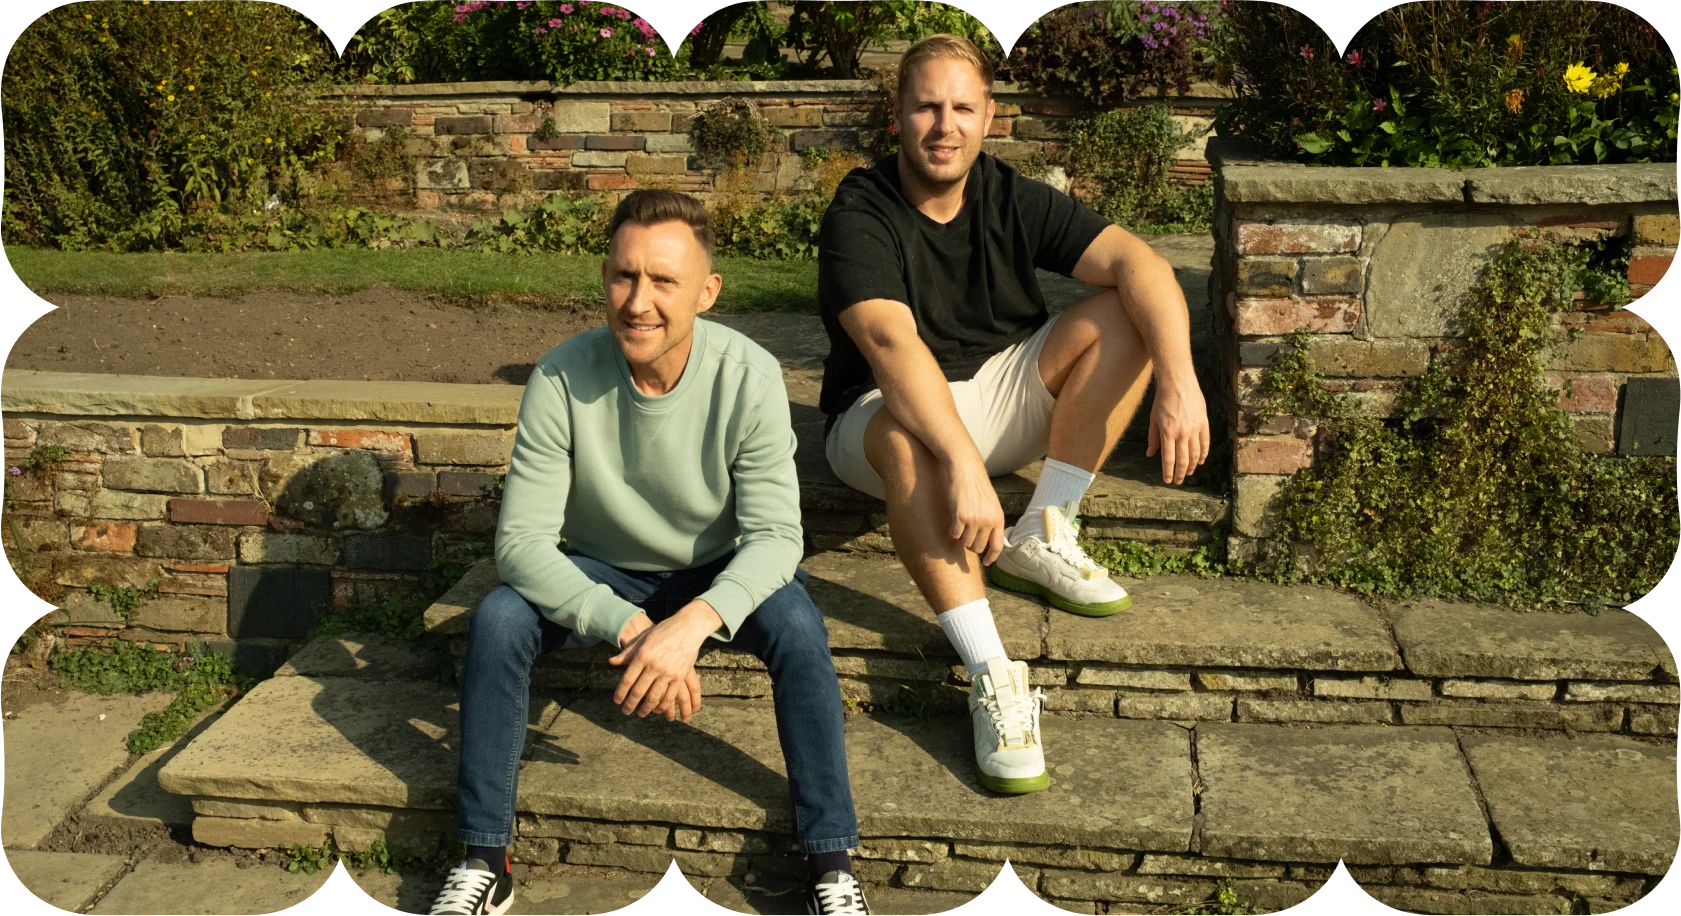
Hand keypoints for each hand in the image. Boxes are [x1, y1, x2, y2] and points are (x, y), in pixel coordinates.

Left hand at [608, 601, 718, 721]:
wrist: (688, 627)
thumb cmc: (664, 631)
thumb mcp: (643, 639)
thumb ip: (627, 653)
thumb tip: (611, 662)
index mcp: (642, 655)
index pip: (627, 679)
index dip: (620, 693)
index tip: (617, 701)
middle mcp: (654, 665)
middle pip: (639, 691)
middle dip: (630, 704)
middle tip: (625, 711)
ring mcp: (668, 672)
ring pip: (654, 696)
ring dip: (646, 708)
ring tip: (640, 714)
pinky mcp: (680, 676)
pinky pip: (670, 695)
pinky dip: (663, 705)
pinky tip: (658, 710)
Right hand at [947, 451, 1006, 564]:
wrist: (966, 471)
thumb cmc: (978, 486)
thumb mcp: (992, 504)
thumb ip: (991, 522)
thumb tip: (988, 542)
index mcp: (998, 519)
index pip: (997, 546)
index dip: (991, 557)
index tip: (986, 563)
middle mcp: (988, 521)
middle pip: (978, 547)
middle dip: (972, 545)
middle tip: (967, 537)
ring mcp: (974, 520)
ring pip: (965, 542)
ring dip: (962, 537)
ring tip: (961, 525)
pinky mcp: (960, 517)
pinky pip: (954, 535)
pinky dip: (952, 531)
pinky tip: (954, 521)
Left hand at [1146, 377, 1210, 484]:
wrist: (1178, 383)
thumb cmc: (1162, 400)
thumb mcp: (1153, 419)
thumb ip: (1153, 438)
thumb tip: (1150, 454)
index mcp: (1167, 433)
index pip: (1168, 459)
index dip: (1168, 472)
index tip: (1168, 480)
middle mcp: (1182, 433)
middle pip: (1183, 460)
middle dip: (1180, 473)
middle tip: (1179, 481)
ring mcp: (1194, 429)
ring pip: (1195, 454)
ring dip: (1192, 466)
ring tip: (1189, 472)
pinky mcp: (1204, 423)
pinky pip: (1205, 443)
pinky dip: (1203, 454)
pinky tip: (1200, 461)